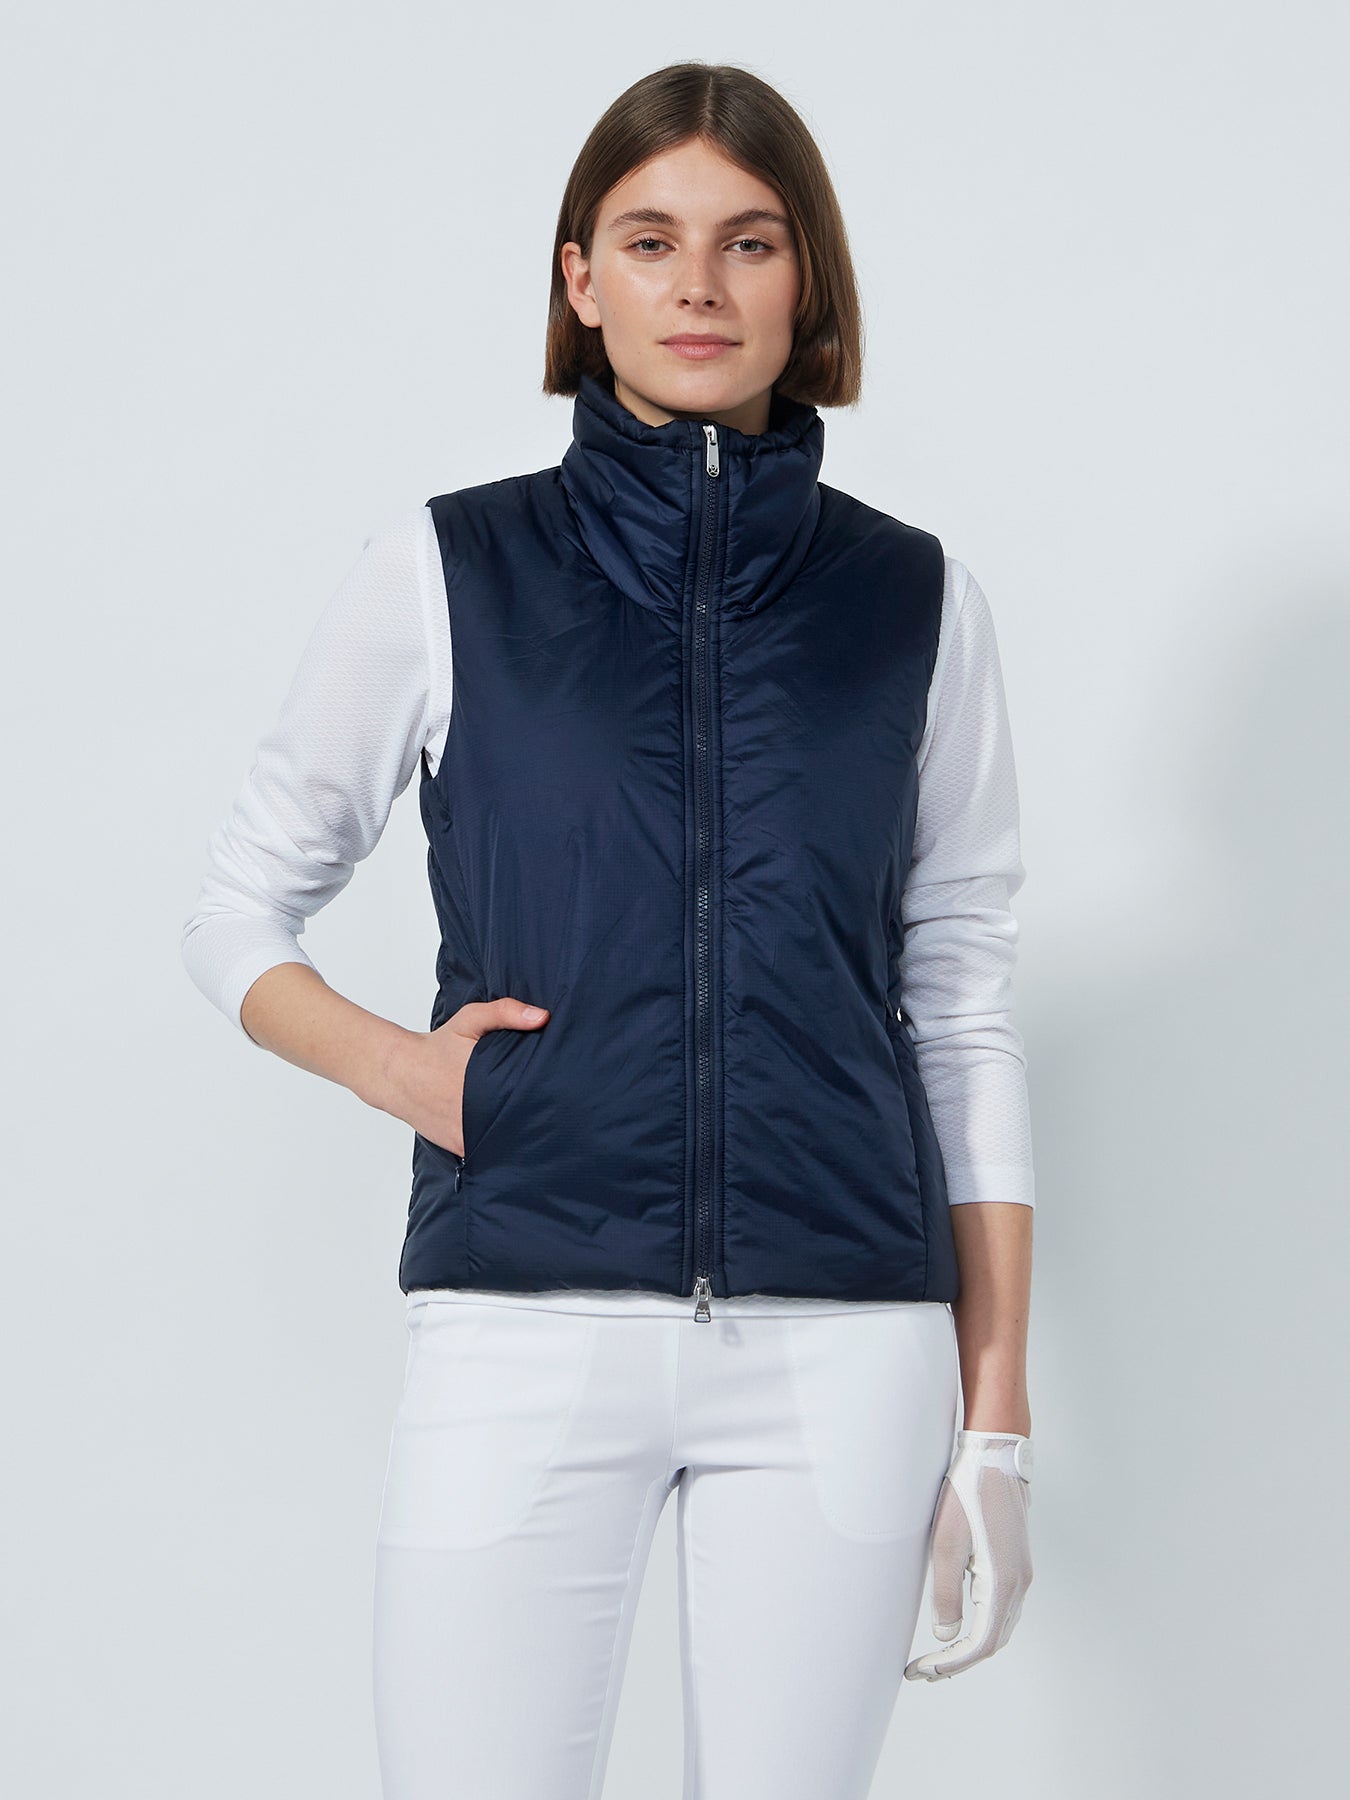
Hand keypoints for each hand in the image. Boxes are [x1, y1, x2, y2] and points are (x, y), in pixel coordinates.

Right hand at [382, 996, 549, 1155]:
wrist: (398, 1073)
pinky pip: (487, 1152)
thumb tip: (542, 1017)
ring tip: (536, 1126)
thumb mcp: (470, 1020)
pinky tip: (509, 1136)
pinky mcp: (460, 1148)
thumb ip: (505, 1012)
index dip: (548, 1099)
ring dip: (519, 1136)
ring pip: (506, 1143)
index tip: (561, 1094)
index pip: (531, 1099)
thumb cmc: (437, 1046)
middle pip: (521, 1124)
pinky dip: (498, 1147)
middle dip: (537, 1118)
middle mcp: (478, 1115)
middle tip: (555, 1111)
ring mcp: (468, 1136)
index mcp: (487, 1085)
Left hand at [904, 1430, 1033, 1680]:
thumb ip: (945, 1594)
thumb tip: (945, 1635)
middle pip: (992, 1640)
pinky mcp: (1017, 1561)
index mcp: (1004, 1583)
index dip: (950, 1663)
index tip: (921, 1671)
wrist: (994, 1455)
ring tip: (937, 1653)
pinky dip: (982, 1624)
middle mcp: (1020, 1583)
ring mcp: (1022, 1572)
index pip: (980, 1643)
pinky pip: (1002, 1607)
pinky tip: (960, 1621)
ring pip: (999, 1625)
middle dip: (958, 1660)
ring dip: (970, 1645)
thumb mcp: (946, 1545)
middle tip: (923, 1669)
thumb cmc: (966, 1495)